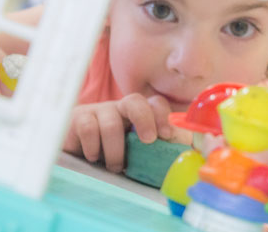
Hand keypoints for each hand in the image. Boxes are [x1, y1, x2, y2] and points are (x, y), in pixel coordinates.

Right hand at [62, 94, 176, 171]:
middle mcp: (120, 108)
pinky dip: (93, 146)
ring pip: (111, 122)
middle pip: (134, 100)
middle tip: (148, 141)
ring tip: (115, 167)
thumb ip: (163, 154)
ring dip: (115, 150)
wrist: (76, 164)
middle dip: (145, 119)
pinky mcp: (77, 118)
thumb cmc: (114, 160)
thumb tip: (191, 154)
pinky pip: (88, 127)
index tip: (167, 136)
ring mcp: (98, 111)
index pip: (155, 103)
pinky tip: (94, 157)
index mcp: (139, 115)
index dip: (163, 116)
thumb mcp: (140, 157)